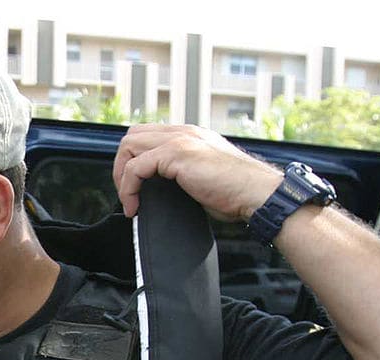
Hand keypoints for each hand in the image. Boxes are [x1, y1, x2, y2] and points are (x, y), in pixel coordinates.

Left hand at [112, 124, 282, 221]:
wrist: (257, 194)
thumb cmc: (237, 193)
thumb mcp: (203, 178)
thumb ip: (181, 175)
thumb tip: (159, 191)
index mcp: (190, 136)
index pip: (147, 136)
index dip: (133, 161)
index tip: (134, 190)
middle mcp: (184, 132)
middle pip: (132, 135)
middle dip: (121, 166)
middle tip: (128, 195)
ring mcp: (180, 140)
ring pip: (129, 146)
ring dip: (122, 176)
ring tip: (130, 201)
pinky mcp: (177, 154)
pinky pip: (136, 167)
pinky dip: (128, 189)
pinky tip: (135, 207)